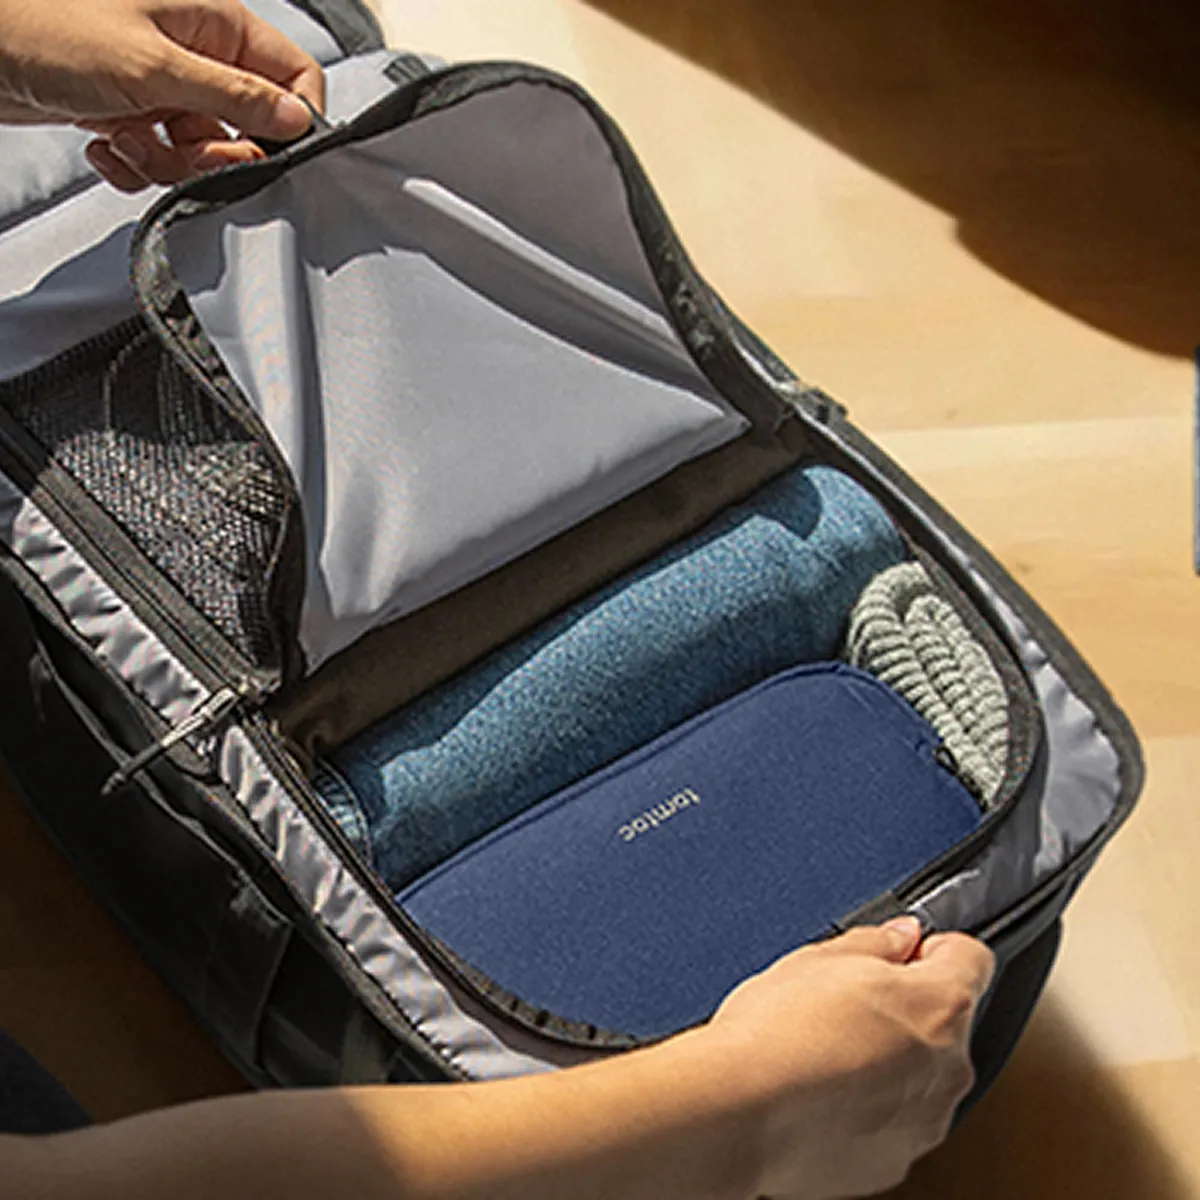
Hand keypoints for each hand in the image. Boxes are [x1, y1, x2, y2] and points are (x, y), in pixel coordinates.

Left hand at [0, 0, 323, 189]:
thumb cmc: (46, 27)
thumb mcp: (156, 67)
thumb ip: (236, 96)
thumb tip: (296, 119)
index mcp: (214, 24)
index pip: (292, 76)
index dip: (291, 120)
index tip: (270, 153)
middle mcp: (194, 54)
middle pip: (248, 127)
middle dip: (217, 155)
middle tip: (185, 150)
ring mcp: (162, 85)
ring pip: (202, 152)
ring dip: (167, 163)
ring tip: (126, 139)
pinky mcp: (132, 113)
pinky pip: (161, 160)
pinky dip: (137, 165)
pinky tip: (107, 146)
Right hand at [708, 918, 994, 1199]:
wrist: (741, 1111)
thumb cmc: (776, 1033)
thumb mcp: (819, 957)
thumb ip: (876, 941)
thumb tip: (898, 938)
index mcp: (940, 1004)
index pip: (972, 957)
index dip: (932, 949)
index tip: (901, 954)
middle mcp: (949, 1067)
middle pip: (945, 1023)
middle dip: (904, 1011)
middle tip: (845, 1004)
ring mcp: (926, 1121)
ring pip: (920, 1077)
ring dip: (888, 1064)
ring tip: (825, 1054)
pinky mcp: (894, 1162)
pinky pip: (894, 1124)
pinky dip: (867, 1111)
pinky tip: (821, 1094)